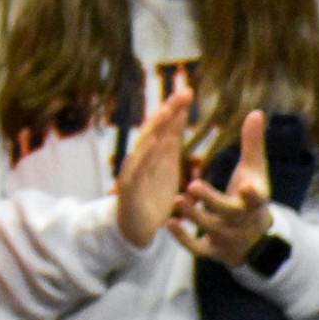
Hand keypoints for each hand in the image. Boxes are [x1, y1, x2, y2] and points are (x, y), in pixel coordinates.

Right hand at [114, 87, 192, 248]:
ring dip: (157, 127)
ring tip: (169, 112)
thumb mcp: (166, 170)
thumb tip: (177, 123)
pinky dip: (144, 157)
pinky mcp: (128, 188)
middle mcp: (144, 158)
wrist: (136, 228)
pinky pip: (137, 170)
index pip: (167, 128)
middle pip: (156, 130)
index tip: (189, 91)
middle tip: (183, 94)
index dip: (177, 110)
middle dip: (169, 112)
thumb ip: (169, 147)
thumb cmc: (151, 198)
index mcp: (157, 155)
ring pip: (146, 144)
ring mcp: (134, 171)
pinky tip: (153, 145)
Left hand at [170, 110, 274, 266]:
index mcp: (255, 202)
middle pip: (229, 214)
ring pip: (211, 230)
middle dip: (212, 201)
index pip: (257, 199)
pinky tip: (170, 223)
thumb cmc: (250, 196)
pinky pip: (199, 248)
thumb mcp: (254, 172)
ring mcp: (228, 238)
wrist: (253, 238)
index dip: (253, 194)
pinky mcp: (214, 251)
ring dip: (195, 216)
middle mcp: (243, 222)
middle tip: (193, 183)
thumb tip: (257, 112)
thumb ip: (253, 144)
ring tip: (178, 200)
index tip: (248, 186)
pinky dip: (185, 239)